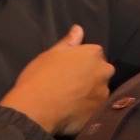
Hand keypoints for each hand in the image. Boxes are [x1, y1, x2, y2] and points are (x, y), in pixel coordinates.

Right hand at [0, 25, 114, 136]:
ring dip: (92, 92)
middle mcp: (104, 71)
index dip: (82, 61)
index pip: (95, 53)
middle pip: (102, 71)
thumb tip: (79, 28)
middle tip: (72, 84)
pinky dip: (89, 108)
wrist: (35, 110)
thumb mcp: (51, 54)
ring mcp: (104, 92)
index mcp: (93, 54)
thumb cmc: (40, 77)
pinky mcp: (100, 111)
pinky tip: (75, 111)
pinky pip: (97, 107)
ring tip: (73, 99)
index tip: (70, 69)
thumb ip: (69, 41)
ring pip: (101, 89)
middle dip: (92, 75)